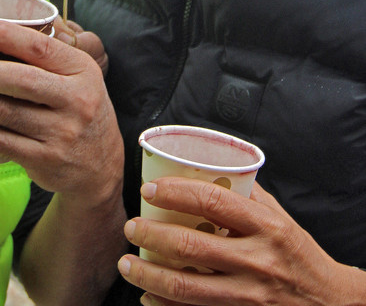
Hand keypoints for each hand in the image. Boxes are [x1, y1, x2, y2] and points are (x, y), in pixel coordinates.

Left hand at [0, 18, 121, 195]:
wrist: (101, 165)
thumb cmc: (79, 108)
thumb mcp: (80, 76)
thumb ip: (50, 54)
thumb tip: (2, 24)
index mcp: (83, 70)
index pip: (41, 47)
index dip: (5, 36)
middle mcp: (76, 101)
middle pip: (21, 80)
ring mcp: (61, 133)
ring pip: (6, 112)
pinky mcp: (44, 160)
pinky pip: (1, 141)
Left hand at [117, 178, 365, 305]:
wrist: (331, 305)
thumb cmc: (298, 255)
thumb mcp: (280, 219)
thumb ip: (246, 196)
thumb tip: (209, 167)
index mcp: (266, 227)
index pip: (213, 201)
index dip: (176, 193)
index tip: (149, 190)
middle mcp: (258, 261)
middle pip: (191, 247)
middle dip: (151, 236)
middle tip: (131, 227)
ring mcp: (249, 297)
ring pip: (186, 288)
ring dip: (149, 275)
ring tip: (128, 264)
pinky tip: (148, 298)